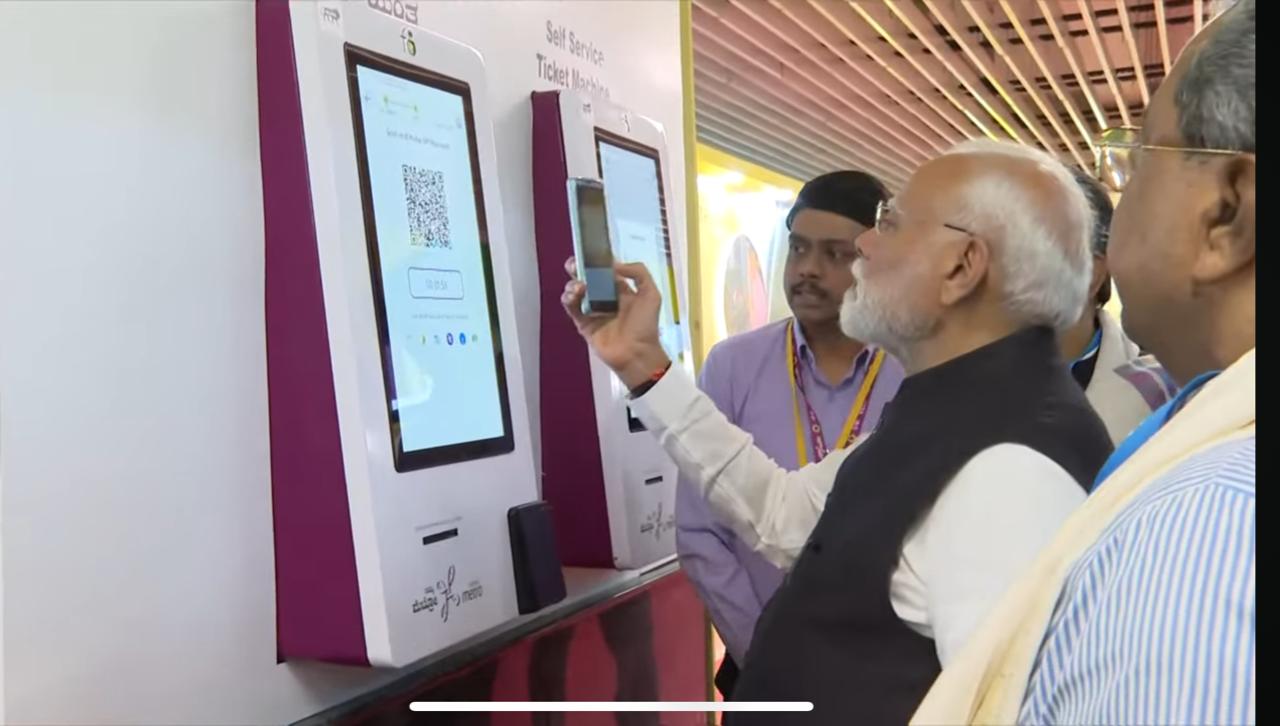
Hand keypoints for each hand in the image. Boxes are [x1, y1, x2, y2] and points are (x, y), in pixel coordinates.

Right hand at [561, 257, 671, 389]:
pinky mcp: (583, 322)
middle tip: (574, 264)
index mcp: (621, 288)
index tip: (588, 252)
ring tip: (579, 286)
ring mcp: (592, 309)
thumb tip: (615, 264)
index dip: (596, 260)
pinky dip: (568, 298)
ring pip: (576, 290)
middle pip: (586, 277)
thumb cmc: (645, 324)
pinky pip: (571, 307)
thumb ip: (638, 272)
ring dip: (573, 283)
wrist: (636, 353)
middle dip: (578, 268)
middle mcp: (605, 296)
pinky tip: (573, 295)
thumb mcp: (651, 294)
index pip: (605, 269)